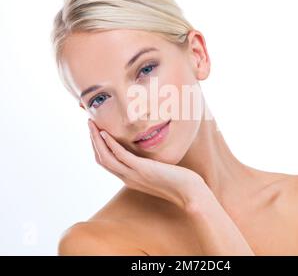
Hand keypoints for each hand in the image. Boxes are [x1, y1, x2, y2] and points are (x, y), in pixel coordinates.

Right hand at [88, 119, 203, 210]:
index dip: (97, 147)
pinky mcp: (142, 169)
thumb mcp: (157, 171)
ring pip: (106, 158)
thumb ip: (147, 164)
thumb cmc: (178, 181)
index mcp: (129, 178)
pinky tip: (105, 133)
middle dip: (93, 140)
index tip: (95, 132)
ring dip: (96, 140)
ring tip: (91, 124)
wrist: (189, 193)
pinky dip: (110, 144)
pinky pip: (121, 156)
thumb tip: (147, 152)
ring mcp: (133, 175)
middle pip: (101, 159)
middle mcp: (127, 178)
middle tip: (89, 124)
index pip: (106, 162)